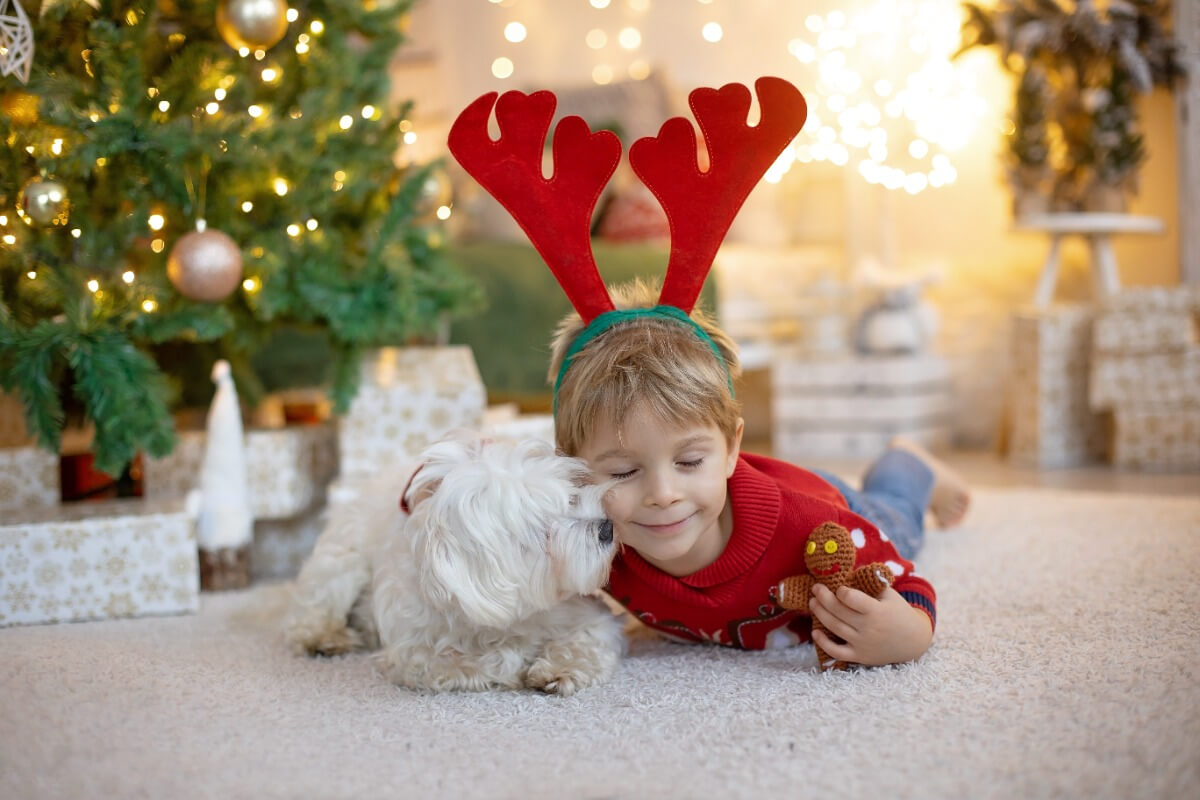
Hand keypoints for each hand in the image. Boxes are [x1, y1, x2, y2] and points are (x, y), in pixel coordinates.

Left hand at [809, 583, 932, 666]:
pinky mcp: (859, 656)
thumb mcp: (889, 594)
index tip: (839, 588)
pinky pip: (836, 652)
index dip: (841, 591)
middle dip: (822, 597)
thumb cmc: (899, 612)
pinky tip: (815, 632)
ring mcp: (863, 644)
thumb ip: (870, 583)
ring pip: (834, 628)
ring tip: (813, 603)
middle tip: (815, 588)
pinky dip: (823, 644)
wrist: (913, 641)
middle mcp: (868, 628)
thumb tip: (847, 571)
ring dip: (819, 613)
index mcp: (877, 611)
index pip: (850, 598)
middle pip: (838, 611)